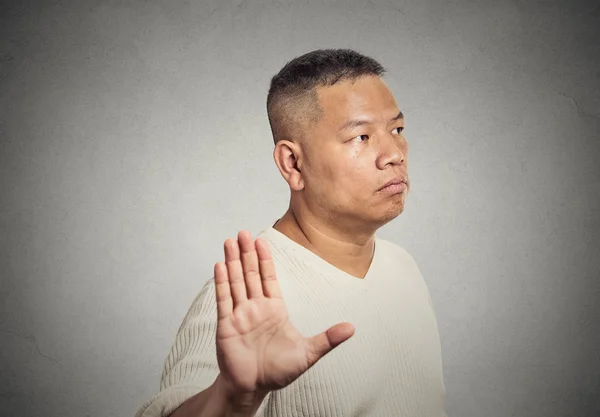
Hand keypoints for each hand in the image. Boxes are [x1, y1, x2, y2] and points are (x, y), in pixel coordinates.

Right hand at [214, 230, 354, 395]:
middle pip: (250, 274)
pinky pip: (224, 299)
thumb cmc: (279, 371)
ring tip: (230, 241)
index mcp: (274, 309)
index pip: (269, 278)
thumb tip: (352, 328)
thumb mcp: (308, 354)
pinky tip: (221, 265)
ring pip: (236, 282)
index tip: (262, 240)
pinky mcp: (226, 324)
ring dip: (233, 261)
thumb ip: (328, 339)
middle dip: (247, 253)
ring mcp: (240, 314)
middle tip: (243, 232)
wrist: (254, 388)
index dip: (265, 259)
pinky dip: (222, 282)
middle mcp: (256, 307)